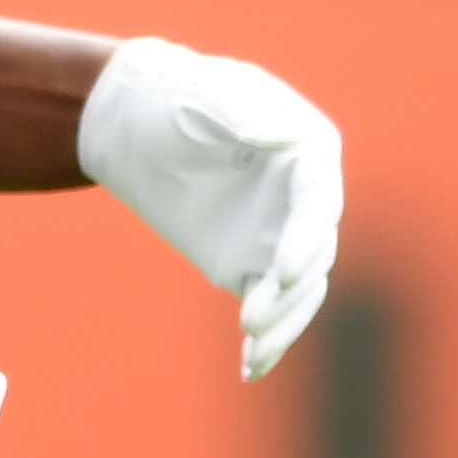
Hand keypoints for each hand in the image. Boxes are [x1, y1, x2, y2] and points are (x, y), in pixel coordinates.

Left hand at [77, 37, 344, 379]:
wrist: (138, 115)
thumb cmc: (180, 90)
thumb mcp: (208, 88)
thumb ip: (241, 109)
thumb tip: (274, 138)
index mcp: (310, 155)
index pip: (319, 204)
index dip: (307, 239)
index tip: (284, 271)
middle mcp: (305, 202)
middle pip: (314, 256)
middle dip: (288, 293)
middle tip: (251, 320)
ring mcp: (280, 236)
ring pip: (297, 292)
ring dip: (282, 324)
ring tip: (252, 350)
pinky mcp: (249, 263)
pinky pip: (268, 305)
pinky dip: (266, 340)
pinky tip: (252, 369)